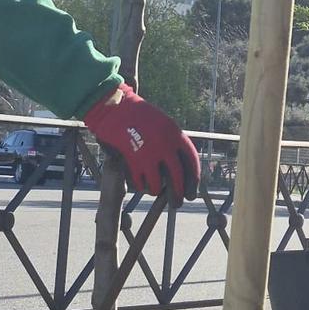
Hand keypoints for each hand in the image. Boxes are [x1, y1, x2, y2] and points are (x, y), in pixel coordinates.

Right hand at [84, 85, 199, 202]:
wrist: (115, 107)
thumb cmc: (138, 115)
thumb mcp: (163, 123)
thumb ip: (172, 142)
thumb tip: (180, 165)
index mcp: (175, 134)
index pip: (191, 161)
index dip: (193, 179)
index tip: (192, 191)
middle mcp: (165, 145)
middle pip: (178, 177)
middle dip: (179, 193)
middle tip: (178, 203)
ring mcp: (149, 154)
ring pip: (158, 183)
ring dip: (158, 191)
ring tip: (156, 193)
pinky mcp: (132, 160)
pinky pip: (140, 181)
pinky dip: (141, 186)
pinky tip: (142, 186)